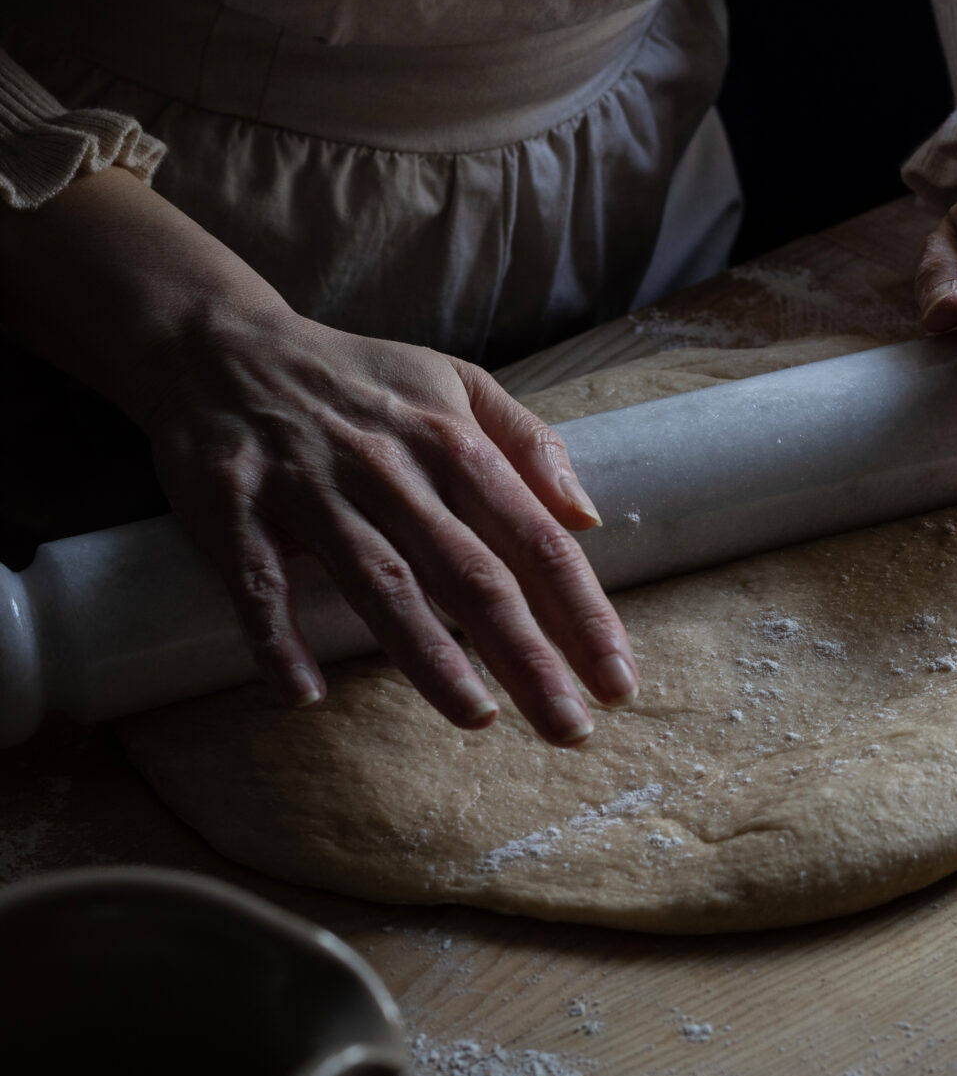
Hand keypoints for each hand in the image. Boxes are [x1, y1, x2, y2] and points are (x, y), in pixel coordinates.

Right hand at [0, 170, 635, 741]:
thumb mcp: (455, 382)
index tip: (616, 680)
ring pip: (380, 580)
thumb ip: (527, 443)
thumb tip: (586, 516)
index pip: (534, 538)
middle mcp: (389, 467)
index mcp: (452, 441)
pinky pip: (257, 583)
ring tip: (477, 717)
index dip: (581, 612)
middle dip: (526, 655)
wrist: (221, 346)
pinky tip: (303, 694)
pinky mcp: (233, 508)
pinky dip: (277, 639)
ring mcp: (310, 489)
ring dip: (427, 655)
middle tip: (570, 729)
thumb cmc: (358, 381)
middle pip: (471, 573)